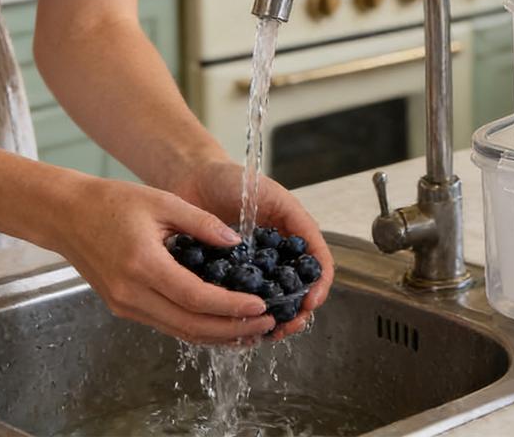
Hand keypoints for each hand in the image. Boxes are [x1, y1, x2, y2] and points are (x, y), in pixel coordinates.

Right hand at [53, 176, 276, 345]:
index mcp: (143, 265)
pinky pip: (166, 323)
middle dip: (231, 329)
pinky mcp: (123, 307)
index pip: (195, 297)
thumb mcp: (164, 202)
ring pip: (178, 330)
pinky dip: (196, 326)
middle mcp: (132, 294)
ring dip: (216, 334)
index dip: (230, 306)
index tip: (260, 306)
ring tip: (251, 328)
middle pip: (189, 325)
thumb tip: (237, 243)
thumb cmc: (115, 202)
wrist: (68, 215)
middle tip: (266, 323)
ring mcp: (125, 305)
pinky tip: (220, 321)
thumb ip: (202, 223)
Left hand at [169, 159, 334, 341]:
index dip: (319, 287)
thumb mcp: (273, 196)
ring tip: (266, 333)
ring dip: (271, 323)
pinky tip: (238, 327)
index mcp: (292, 237)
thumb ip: (296, 220)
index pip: (317, 267)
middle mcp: (275, 257)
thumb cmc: (234, 181)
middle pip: (296, 293)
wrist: (195, 180)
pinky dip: (241, 319)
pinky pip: (236, 305)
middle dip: (297, 314)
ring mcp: (251, 270)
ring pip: (268, 305)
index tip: (310, 302)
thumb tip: (312, 255)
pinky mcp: (224, 279)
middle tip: (288, 326)